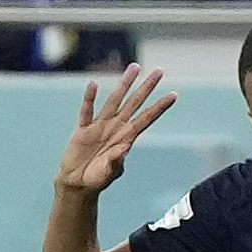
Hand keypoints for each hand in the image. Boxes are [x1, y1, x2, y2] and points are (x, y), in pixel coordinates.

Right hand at [59, 65, 176, 195]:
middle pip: (134, 103)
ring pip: (114, 100)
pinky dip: (90, 98)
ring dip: (124, 84)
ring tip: (134, 68)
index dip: (160, 107)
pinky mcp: (83, 129)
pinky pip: (87, 111)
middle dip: (146, 87)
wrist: (77, 182)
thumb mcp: (109, 172)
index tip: (174, 95)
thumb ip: (116, 160)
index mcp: (127, 138)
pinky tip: (95, 84)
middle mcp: (116, 128)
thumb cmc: (98, 178)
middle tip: (159, 71)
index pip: (147, 118)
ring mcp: (100, 126)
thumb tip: (124, 147)